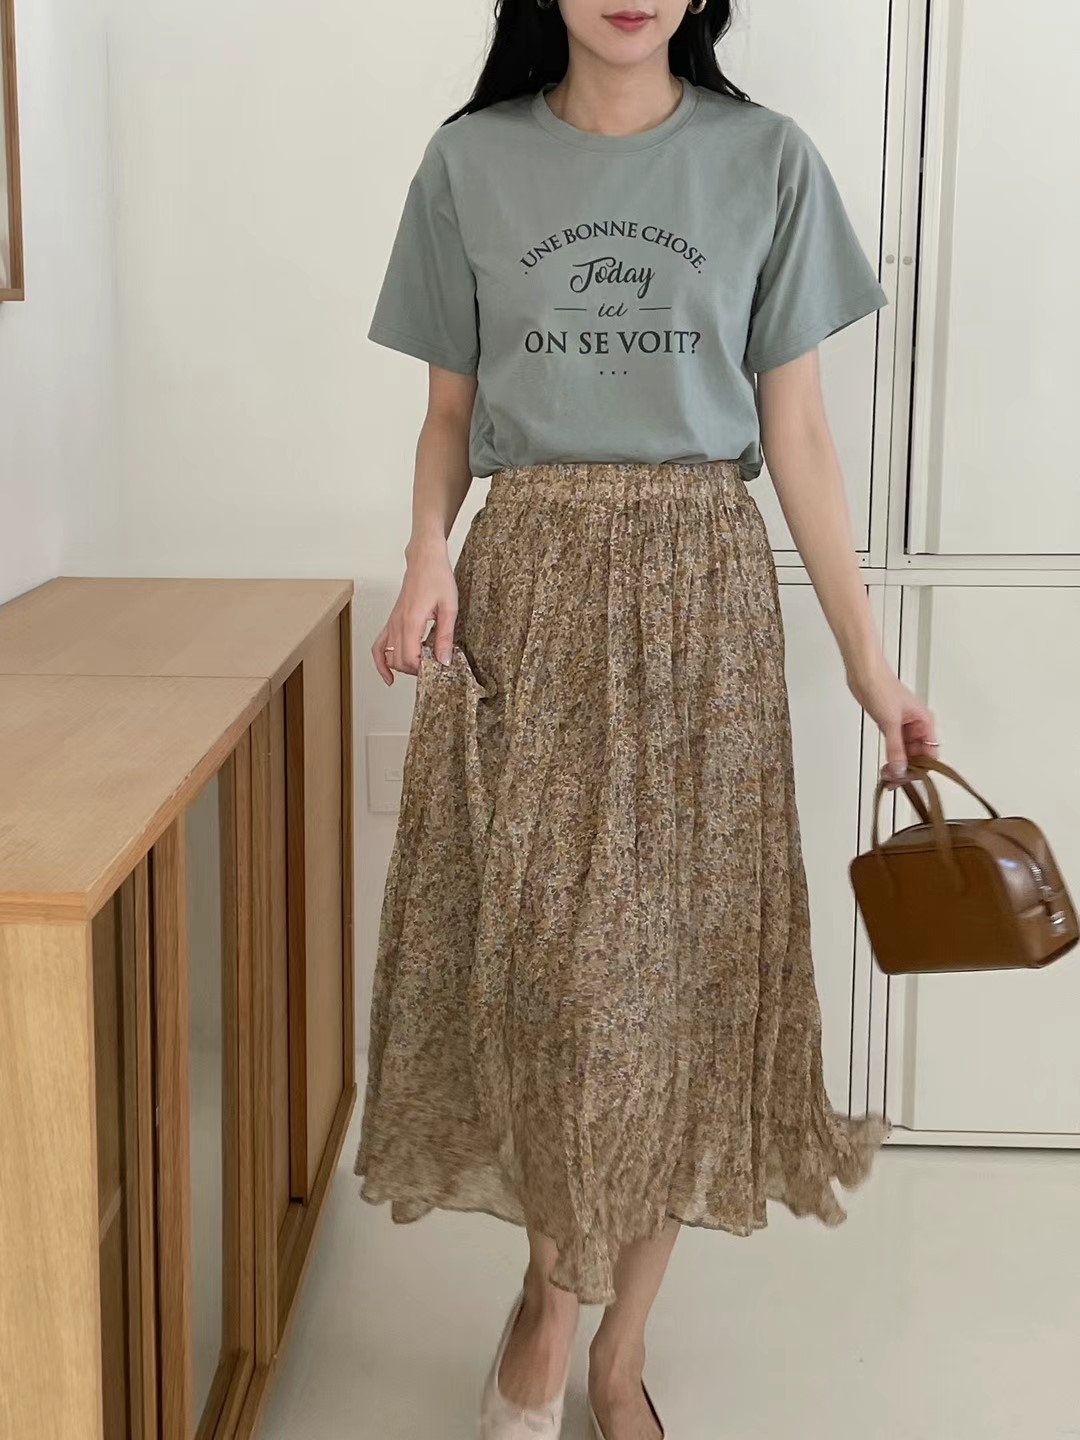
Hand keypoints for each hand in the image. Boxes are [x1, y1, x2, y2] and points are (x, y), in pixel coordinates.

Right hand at [372, 538, 457, 685]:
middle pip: (399, 661)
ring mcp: (392, 622)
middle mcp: (397, 623)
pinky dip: (381, 661)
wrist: (425, 558)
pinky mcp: (392, 620)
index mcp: (411, 621)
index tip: (437, 668)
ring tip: (419, 669)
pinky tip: (389, 674)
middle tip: (435, 667)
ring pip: (389, 656)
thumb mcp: (449, 608)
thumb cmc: (437, 577)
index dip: (423, 669)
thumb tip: (444, 660)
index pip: (409, 658)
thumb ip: (445, 636)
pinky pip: (379, 645)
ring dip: (403, 667)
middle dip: (416, 670)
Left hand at [845, 653, 938, 786]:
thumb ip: (895, 748)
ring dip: (898, 765)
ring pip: (905, 753)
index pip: (930, 753)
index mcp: (924, 722)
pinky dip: (891, 757)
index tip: (909, 778)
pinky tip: (886, 766)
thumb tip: (900, 768)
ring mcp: (902, 727)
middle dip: (907, 769)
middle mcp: (916, 726)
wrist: (864, 675)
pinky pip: (895, 747)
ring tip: (888, 777)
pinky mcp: (889, 726)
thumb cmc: (882, 686)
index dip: (921, 768)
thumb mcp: (890, 722)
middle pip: (918, 755)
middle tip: (894, 781)